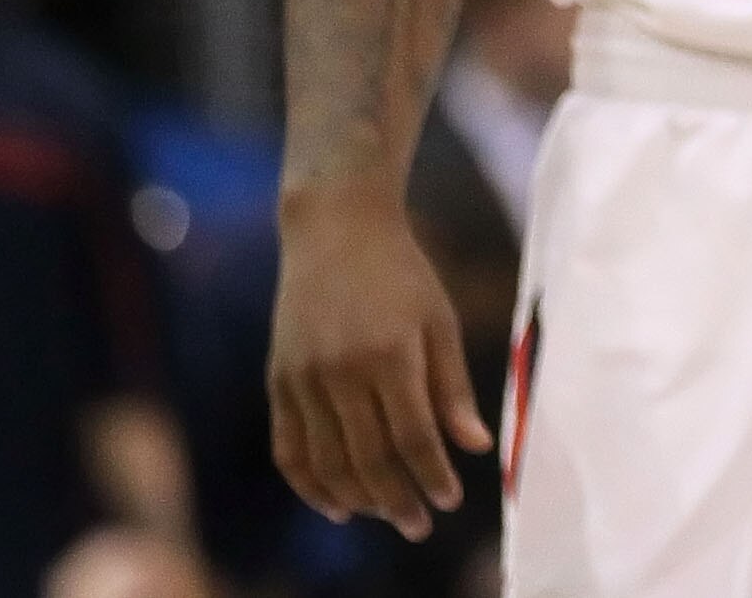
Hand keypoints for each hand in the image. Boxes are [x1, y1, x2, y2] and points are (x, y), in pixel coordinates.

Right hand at [268, 186, 489, 539]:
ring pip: (328, 463)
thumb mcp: (440, 319)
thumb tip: (474, 447)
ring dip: (358, 500)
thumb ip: (453, 387)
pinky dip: (309, 485)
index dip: (432, 475)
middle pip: (369, 459)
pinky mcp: (277, 381)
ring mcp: (302, 378)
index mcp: (390, 353)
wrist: (334, 227)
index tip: (451, 500)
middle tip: (421, 526)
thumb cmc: (401, 272)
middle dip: (398, 501)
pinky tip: (335, 505)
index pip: (413, 436)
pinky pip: (289, 450)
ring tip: (387, 515)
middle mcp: (341, 371)